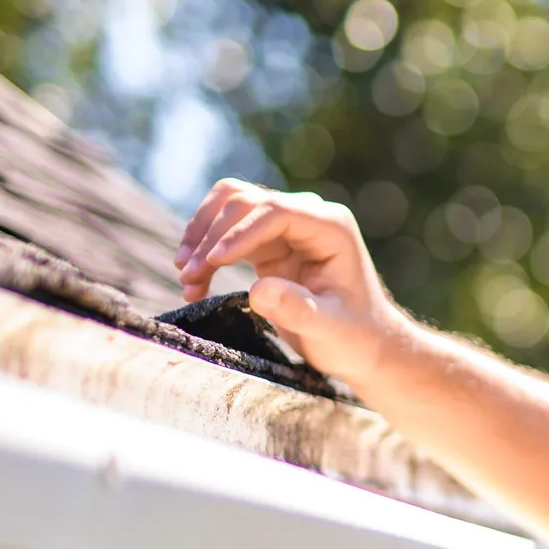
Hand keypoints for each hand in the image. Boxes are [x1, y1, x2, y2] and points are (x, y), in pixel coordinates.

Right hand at [175, 180, 411, 390]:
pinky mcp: (267, 243)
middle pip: (244, 202)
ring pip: (228, 209)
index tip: (212, 262)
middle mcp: (307, 216)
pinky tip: (193, 284)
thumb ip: (297, 309)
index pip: (276, 211)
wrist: (362, 345)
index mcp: (331, 227)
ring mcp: (285, 226)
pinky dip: (205, 253)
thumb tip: (259, 289)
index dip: (239, 232)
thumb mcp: (329, 329)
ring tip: (185, 277)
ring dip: (201, 237)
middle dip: (212, 236)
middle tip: (188, 276)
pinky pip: (225, 233)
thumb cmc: (354, 336)